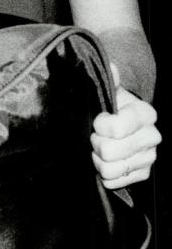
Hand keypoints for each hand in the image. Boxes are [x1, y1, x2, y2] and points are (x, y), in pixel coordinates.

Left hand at [91, 65, 160, 188]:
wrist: (121, 126)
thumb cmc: (112, 107)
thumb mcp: (110, 92)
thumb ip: (110, 80)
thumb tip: (111, 66)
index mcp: (145, 114)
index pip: (115, 128)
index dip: (99, 126)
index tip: (98, 120)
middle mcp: (152, 137)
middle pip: (108, 151)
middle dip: (95, 144)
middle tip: (95, 136)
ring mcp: (149, 157)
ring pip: (109, 169)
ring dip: (97, 160)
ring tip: (99, 149)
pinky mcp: (143, 174)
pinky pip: (113, 182)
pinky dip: (104, 174)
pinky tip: (106, 161)